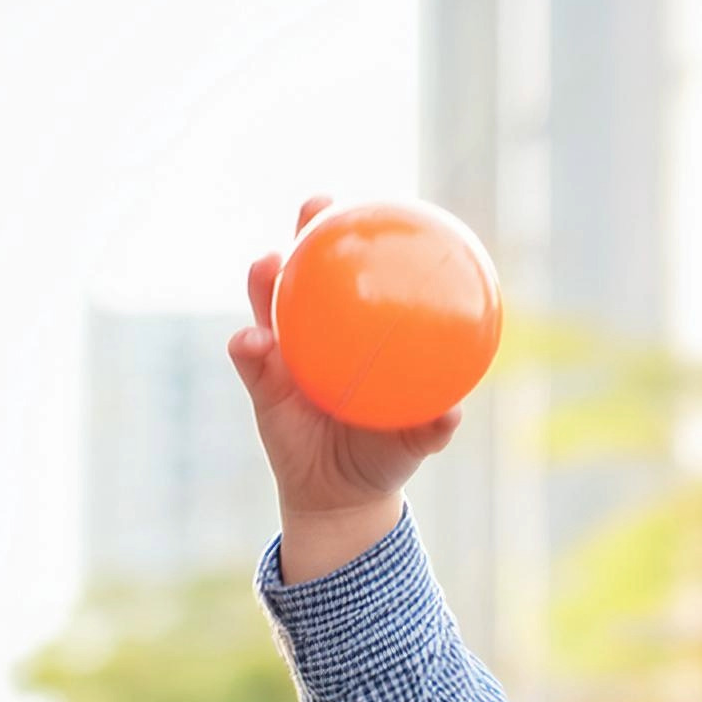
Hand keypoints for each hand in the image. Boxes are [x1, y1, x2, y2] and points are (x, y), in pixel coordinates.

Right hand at [227, 193, 464, 517]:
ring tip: (268, 263)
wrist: (342, 495)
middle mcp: (318, 334)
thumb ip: (431, 428)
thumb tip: (454, 414)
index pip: (357, 278)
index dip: (362, 241)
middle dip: (308, 231)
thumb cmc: (383, 454)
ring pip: (268, 304)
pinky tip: (252, 342)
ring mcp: (285, 355)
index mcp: (355, 335)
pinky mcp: (261, 385)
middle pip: (308, 271)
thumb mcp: (413, 441)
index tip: (376, 206)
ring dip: (265, 279)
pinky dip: (248, 347)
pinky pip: (250, 360)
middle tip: (318, 206)